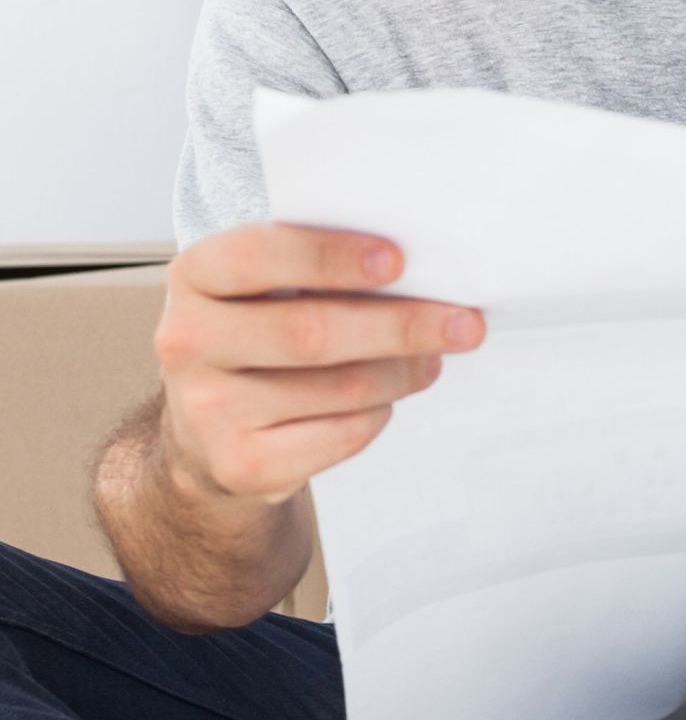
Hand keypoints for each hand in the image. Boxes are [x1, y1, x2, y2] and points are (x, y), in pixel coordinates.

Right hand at [154, 223, 484, 506]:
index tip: (398, 260)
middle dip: (402, 327)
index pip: (255, 256)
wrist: (207, 438)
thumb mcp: (265, 293)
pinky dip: (380, 414)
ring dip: (404, 373)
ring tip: (431, 360)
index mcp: (194, 277)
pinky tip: (386, 399)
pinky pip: (344, 434)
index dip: (330, 257)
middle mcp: (187, 341)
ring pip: (343, 388)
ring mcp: (208, 409)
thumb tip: (422, 274)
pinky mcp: (241, 464)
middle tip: (464, 324)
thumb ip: (318, 272)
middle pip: (312, 332)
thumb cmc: (259, 343)